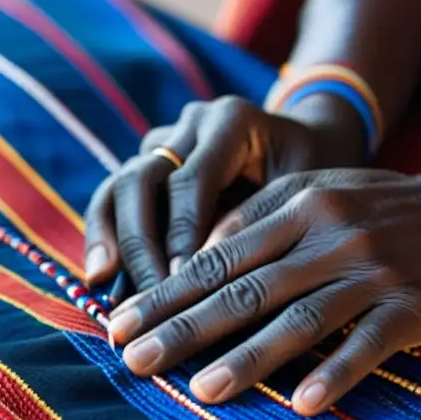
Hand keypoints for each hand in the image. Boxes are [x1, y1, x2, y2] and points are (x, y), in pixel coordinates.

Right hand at [83, 94, 368, 290]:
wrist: (315, 147)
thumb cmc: (319, 179)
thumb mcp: (304, 199)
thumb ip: (264, 230)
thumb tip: (229, 298)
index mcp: (231, 121)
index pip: (190, 181)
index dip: (180, 236)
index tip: (181, 285)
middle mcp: (190, 124)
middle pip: (142, 179)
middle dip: (140, 244)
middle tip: (147, 298)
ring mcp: (165, 141)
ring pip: (119, 185)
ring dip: (110, 238)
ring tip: (104, 284)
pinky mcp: (150, 165)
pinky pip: (115, 197)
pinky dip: (106, 236)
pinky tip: (101, 277)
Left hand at [106, 157, 420, 415]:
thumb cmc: (385, 210)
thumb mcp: (321, 193)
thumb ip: (261, 217)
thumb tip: (198, 255)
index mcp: (299, 205)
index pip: (217, 256)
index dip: (166, 292)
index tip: (118, 323)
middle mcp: (330, 235)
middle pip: (245, 289)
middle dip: (183, 328)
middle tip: (133, 361)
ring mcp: (373, 271)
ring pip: (299, 320)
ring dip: (248, 358)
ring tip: (200, 391)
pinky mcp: (413, 307)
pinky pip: (368, 344)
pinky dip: (337, 374)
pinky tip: (304, 406)